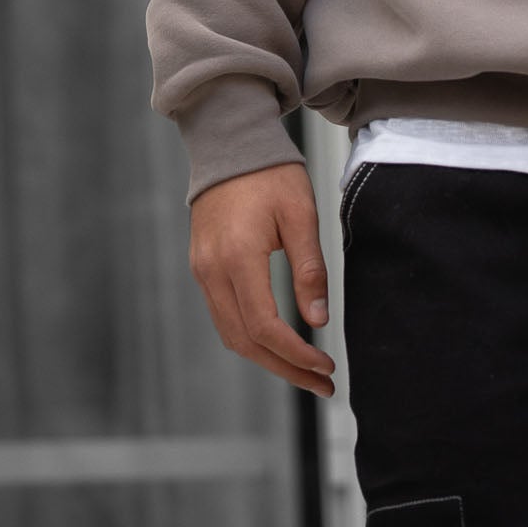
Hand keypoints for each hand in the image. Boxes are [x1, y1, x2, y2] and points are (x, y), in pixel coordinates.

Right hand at [189, 161, 334, 396]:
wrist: (229, 143)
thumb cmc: (270, 173)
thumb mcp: (301, 214)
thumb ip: (309, 268)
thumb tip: (317, 320)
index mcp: (238, 258)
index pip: (264, 327)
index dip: (295, 354)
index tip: (325, 366)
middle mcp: (212, 271)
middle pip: (245, 341)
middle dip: (285, 368)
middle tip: (321, 382)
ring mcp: (202, 270)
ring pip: (231, 333)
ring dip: (267, 358)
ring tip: (305, 370)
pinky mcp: (202, 267)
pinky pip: (224, 315)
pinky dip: (250, 336)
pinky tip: (278, 341)